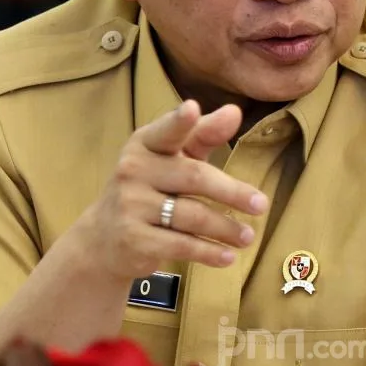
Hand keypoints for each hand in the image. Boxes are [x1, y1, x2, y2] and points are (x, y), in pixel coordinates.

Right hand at [72, 100, 269, 283]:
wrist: (103, 237)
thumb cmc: (150, 188)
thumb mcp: (173, 157)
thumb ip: (204, 135)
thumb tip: (234, 111)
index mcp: (145, 144)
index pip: (166, 131)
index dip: (179, 121)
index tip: (191, 108)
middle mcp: (132, 170)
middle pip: (193, 177)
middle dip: (231, 192)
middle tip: (261, 205)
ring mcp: (130, 205)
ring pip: (191, 215)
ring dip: (225, 228)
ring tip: (248, 236)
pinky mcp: (133, 239)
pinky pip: (180, 245)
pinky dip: (208, 252)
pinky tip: (228, 257)